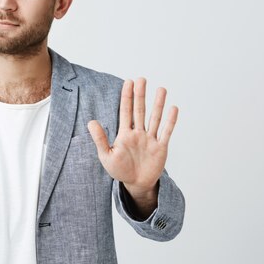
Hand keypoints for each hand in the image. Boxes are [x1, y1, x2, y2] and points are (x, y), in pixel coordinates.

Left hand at [87, 78, 177, 196]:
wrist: (136, 184)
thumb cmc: (120, 170)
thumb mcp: (106, 156)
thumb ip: (100, 139)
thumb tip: (91, 122)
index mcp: (125, 133)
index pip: (125, 111)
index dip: (127, 96)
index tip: (128, 82)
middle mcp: (138, 133)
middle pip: (140, 110)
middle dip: (140, 95)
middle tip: (142, 79)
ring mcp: (150, 139)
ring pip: (155, 118)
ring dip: (158, 104)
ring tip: (161, 89)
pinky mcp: (161, 147)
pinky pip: (166, 132)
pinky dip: (170, 121)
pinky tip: (173, 108)